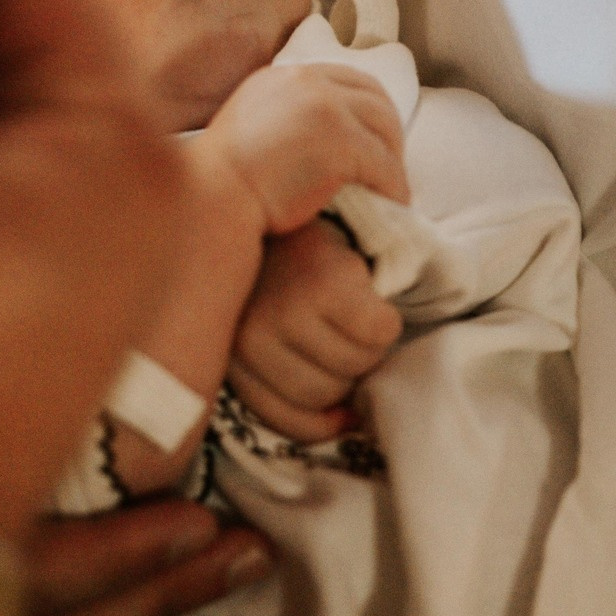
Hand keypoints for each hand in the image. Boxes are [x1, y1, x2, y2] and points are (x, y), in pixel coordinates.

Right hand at [200, 61, 406, 236]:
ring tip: (392, 191)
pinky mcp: (342, 141)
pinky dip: (393, 188)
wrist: (210, 202)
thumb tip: (320, 142)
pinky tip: (391, 206)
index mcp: (282, 78)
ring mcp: (326, 107)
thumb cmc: (221, 185)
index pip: (345, 80)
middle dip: (388, 133)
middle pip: (373, 97)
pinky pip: (385, 166)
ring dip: (393, 162)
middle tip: (390, 169)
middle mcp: (306, 82)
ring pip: (384, 130)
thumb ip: (283, 122)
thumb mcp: (249, 132)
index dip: (367, 111)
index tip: (373, 141)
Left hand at [228, 220, 401, 441]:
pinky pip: (379, 331)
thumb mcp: (271, 331)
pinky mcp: (326, 282)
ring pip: (357, 364)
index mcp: (231, 352)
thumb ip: (293, 381)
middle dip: (346, 368)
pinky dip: (384, 317)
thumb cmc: (286, 273)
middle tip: (340, 329)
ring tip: (349, 307)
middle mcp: (250, 335)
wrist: (289, 192)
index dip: (323, 416)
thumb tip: (348, 424)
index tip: (336, 390)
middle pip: (326, 394)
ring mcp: (286, 307)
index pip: (287, 419)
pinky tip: (364, 291)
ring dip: (367, 343)